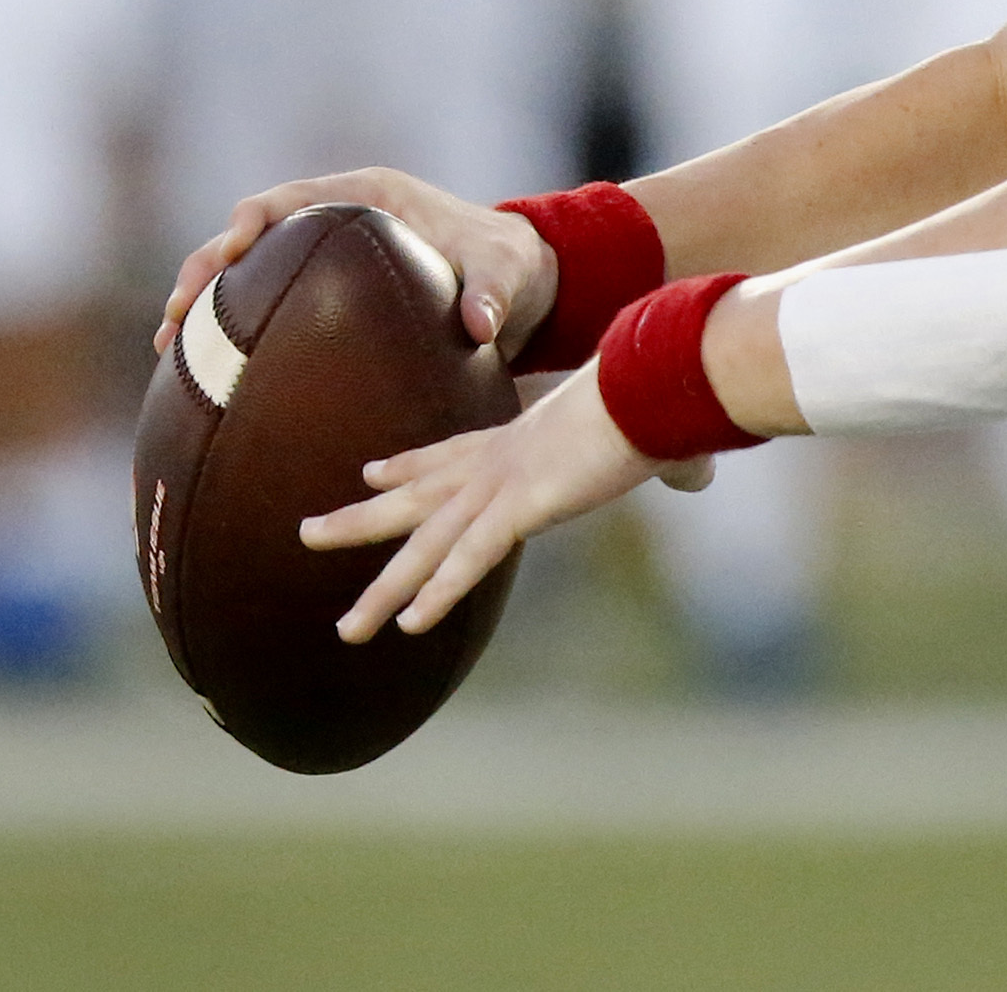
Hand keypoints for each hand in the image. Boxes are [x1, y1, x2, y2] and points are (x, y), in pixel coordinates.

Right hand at [153, 166, 561, 365]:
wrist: (521, 281)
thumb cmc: (512, 264)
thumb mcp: (509, 273)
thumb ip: (494, 293)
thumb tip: (480, 324)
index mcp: (368, 196)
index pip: (289, 199)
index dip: (248, 221)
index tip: (226, 253)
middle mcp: (335, 220)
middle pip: (249, 236)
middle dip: (204, 270)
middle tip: (171, 319)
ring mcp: (324, 257)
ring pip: (248, 274)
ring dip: (205, 307)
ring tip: (165, 351)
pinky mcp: (324, 294)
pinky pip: (268, 308)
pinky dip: (234, 336)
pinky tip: (207, 381)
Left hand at [301, 364, 715, 640]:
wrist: (657, 376)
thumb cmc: (660, 395)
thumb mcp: (652, 433)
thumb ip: (666, 459)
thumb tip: (701, 471)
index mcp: (519, 437)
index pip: (449, 452)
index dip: (406, 465)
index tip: (369, 471)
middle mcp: (497, 460)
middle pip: (413, 498)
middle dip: (358, 522)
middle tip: (304, 533)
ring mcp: (505, 484)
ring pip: (428, 547)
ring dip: (385, 592)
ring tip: (345, 630)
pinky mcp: (524, 504)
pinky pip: (470, 558)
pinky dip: (438, 592)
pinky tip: (408, 625)